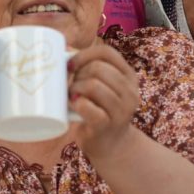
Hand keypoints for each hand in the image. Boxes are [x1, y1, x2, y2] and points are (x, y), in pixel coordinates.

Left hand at [68, 40, 139, 160]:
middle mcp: (130, 92)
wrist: (111, 145)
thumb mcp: (103, 86)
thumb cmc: (100, 108)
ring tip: (71, 95)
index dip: (84, 54)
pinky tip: (74, 105)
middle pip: (98, 68)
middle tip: (70, 85)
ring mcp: (121, 110)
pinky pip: (88, 107)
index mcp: (129, 76)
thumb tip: (63, 47)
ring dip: (74, 88)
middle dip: (77, 74)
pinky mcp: (107, 125)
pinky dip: (76, 103)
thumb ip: (89, 68)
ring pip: (93, 85)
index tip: (70, 65)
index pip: (107, 53)